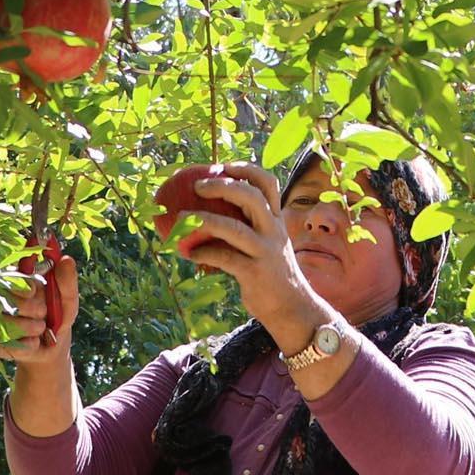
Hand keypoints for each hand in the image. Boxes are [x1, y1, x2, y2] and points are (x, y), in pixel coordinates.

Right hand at [0, 242, 80, 437]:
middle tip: (43, 320)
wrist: (45, 364)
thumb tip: (64, 257)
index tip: (41, 290)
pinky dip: (27, 349)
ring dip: (32, 331)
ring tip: (39, 336)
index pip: (18, 275)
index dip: (32, 285)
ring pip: (15, 321)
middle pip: (17, 297)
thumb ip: (67, 283)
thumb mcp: (68, 306)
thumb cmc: (57, 326)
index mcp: (16, 286)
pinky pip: (12, 344)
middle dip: (36, 309)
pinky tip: (31, 350)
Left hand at [173, 164, 329, 348]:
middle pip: (251, 197)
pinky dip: (202, 253)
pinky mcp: (255, 273)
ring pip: (233, 228)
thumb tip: (210, 214)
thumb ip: (249, 228)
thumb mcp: (268, 245)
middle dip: (223, 185)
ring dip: (204, 220)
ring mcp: (266, 252)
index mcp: (277, 221)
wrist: (292, 309)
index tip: (223, 165)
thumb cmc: (271, 274)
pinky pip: (224, 258)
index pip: (268, 183)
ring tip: (181, 217)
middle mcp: (274, 232)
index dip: (246, 169)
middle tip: (198, 185)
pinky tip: (187, 253)